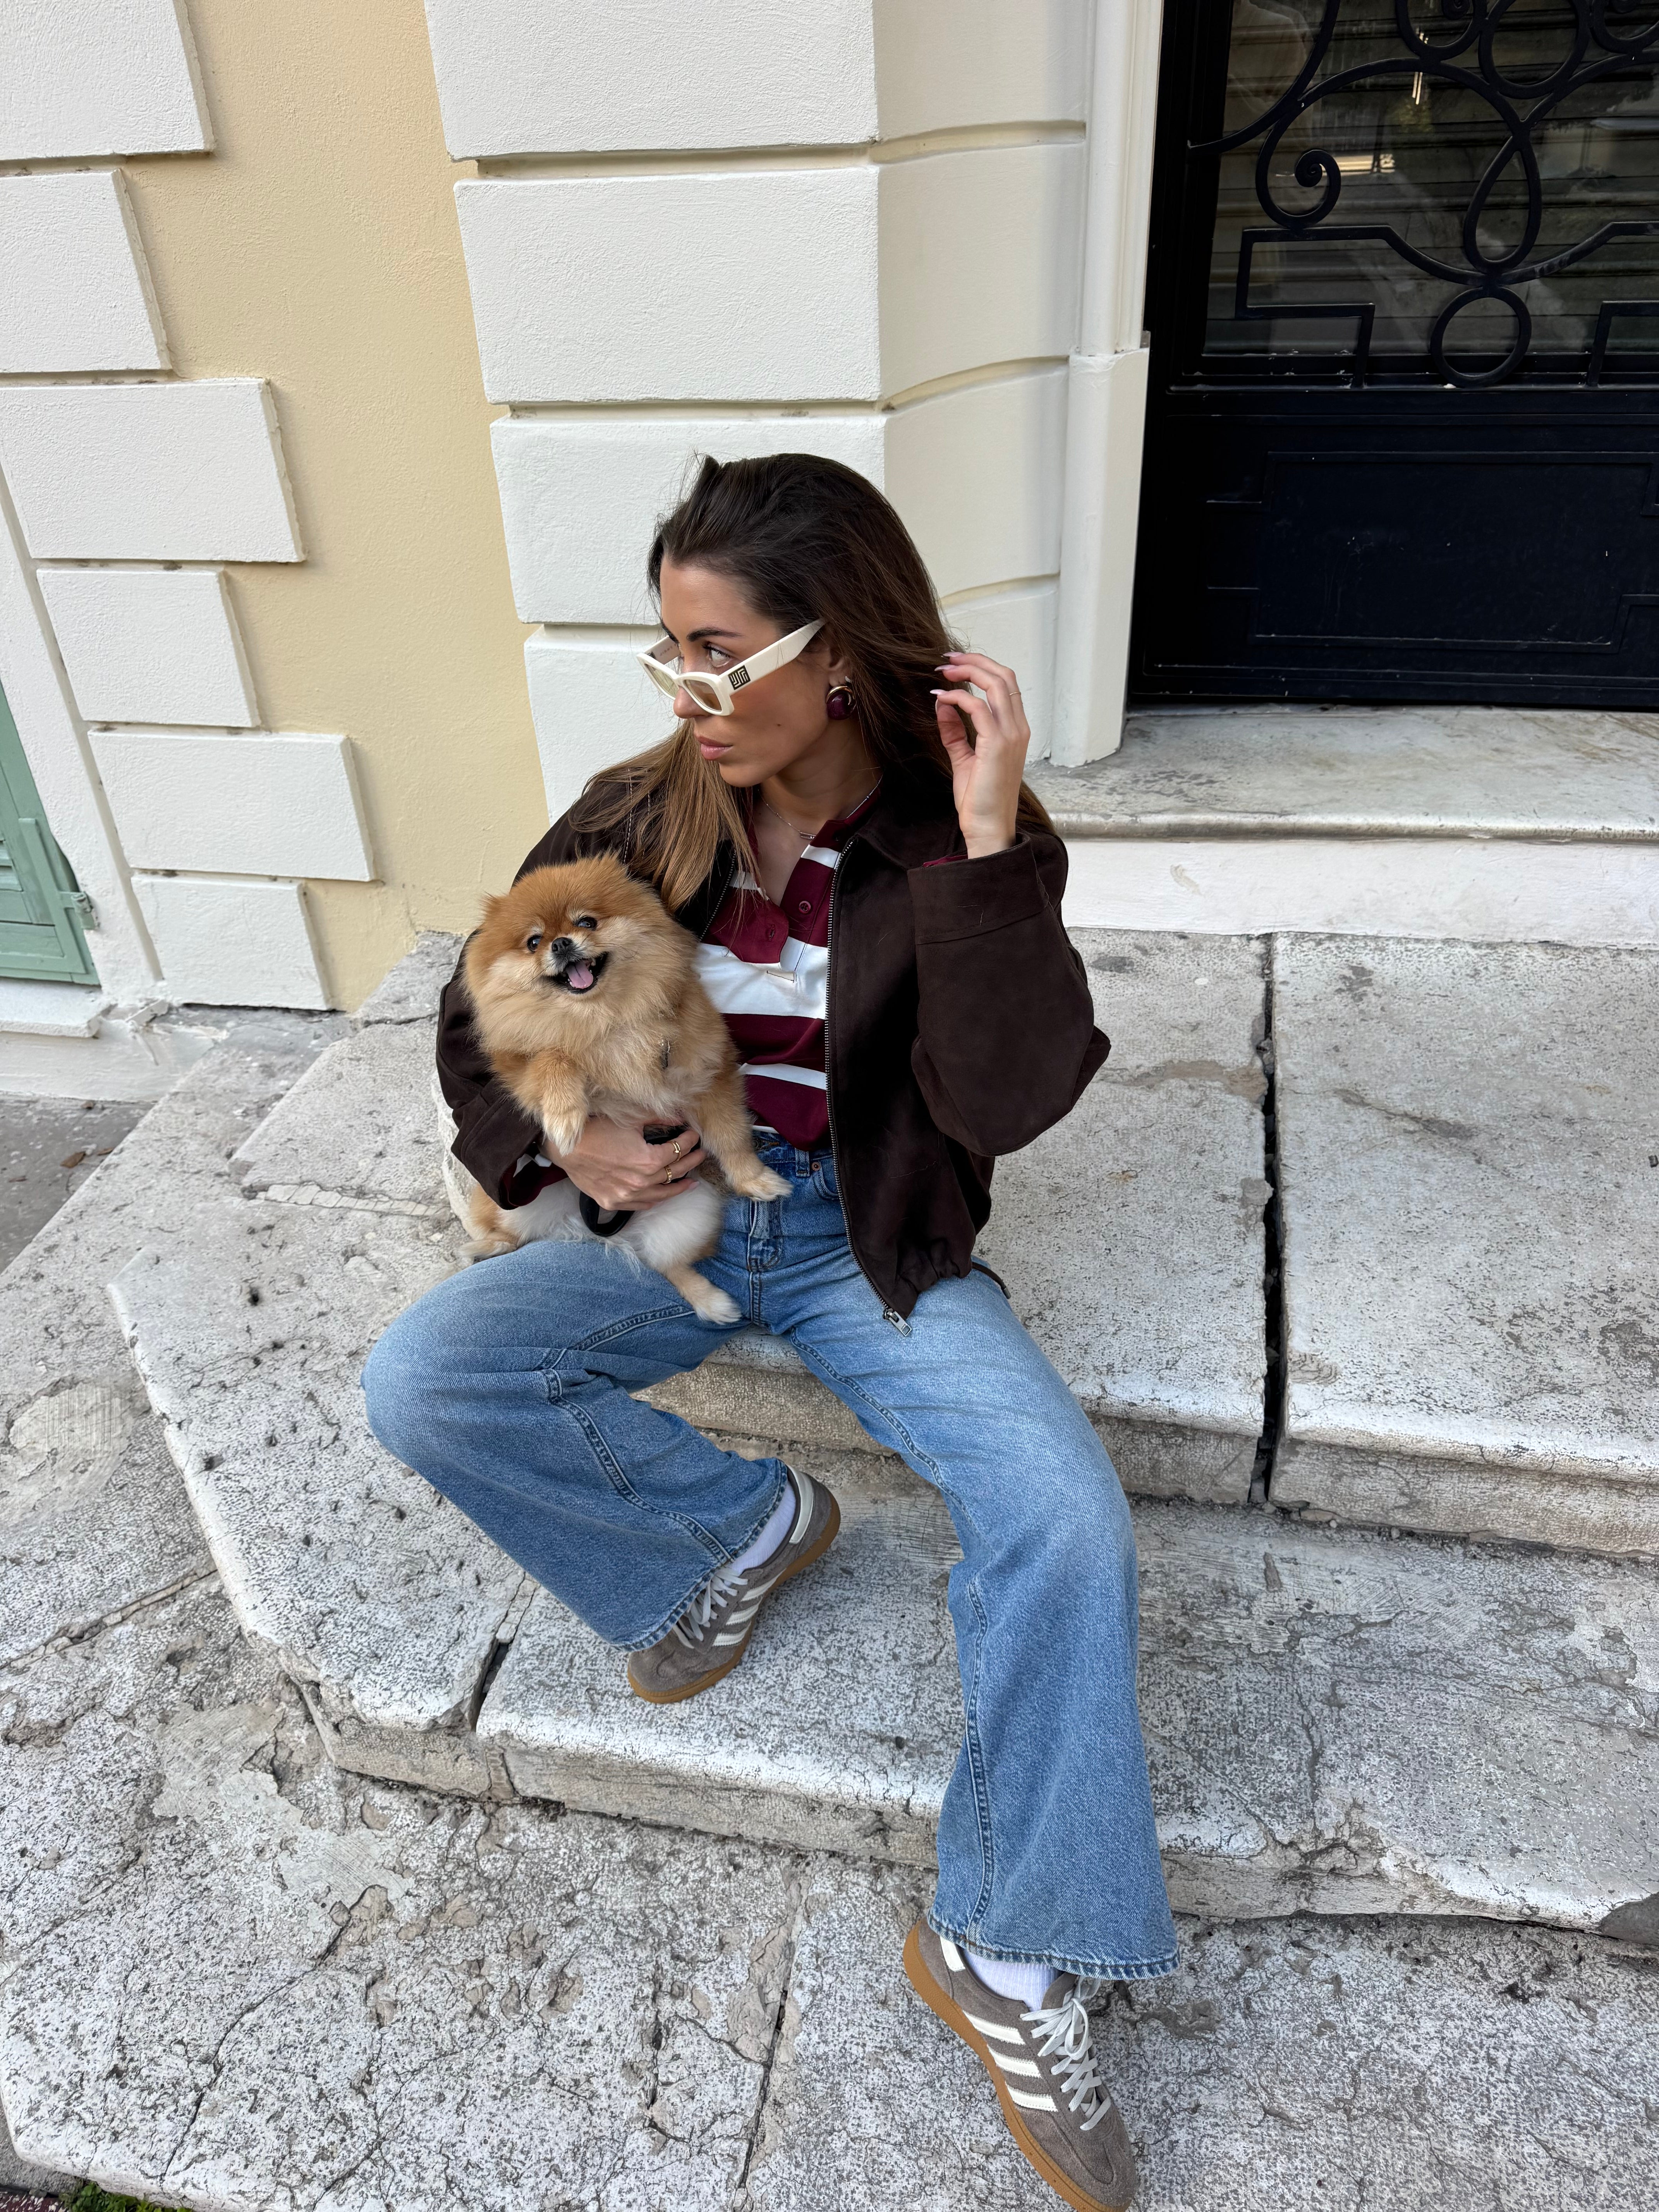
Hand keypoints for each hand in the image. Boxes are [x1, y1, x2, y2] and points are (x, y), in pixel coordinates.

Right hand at [550, 1116, 706, 1210]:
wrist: (565, 1148)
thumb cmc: (595, 1130)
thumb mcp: (629, 1120)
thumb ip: (657, 1118)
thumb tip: (678, 1115)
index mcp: (648, 1161)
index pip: (677, 1152)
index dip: (688, 1142)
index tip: (693, 1135)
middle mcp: (641, 1183)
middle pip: (674, 1173)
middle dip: (690, 1162)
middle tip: (700, 1156)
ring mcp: (627, 1196)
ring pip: (662, 1194)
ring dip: (678, 1187)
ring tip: (692, 1182)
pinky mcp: (613, 1202)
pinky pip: (641, 1205)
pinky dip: (655, 1199)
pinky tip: (662, 1194)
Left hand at [931, 650, 1029, 858]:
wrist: (986, 827)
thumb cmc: (979, 798)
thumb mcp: (964, 758)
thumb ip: (955, 731)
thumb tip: (943, 705)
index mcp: (1015, 729)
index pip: (1005, 684)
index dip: (981, 668)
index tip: (955, 665)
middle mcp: (1018, 728)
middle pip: (1004, 676)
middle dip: (975, 662)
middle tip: (947, 660)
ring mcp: (1011, 735)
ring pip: (996, 684)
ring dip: (968, 672)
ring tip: (944, 672)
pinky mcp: (998, 745)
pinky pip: (978, 708)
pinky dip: (959, 697)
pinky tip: (942, 699)